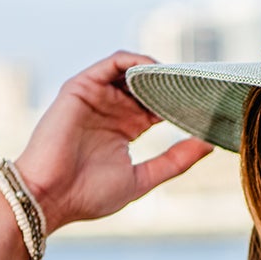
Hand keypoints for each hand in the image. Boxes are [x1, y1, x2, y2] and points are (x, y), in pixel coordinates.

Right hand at [11, 51, 213, 232]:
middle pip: (149, 85)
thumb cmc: (88, 194)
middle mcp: (112, 109)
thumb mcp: (143, 178)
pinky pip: (112, 63)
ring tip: (182, 77)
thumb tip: (208, 145)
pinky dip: (136, 61)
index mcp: (126, 129)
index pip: (160, 107)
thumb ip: (175, 161)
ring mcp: (96, 97)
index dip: (183, 103)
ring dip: (159, 70)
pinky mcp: (81, 87)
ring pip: (133, 71)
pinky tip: (157, 71)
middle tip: (204, 85)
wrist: (49, 198)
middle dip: (175, 83)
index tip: (210, 104)